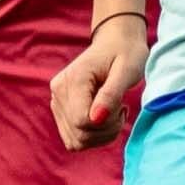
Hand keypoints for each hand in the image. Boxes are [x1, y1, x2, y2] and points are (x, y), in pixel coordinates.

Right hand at [48, 12, 148, 151]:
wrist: (116, 43)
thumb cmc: (126, 54)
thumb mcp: (127, 71)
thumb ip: (111, 94)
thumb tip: (96, 119)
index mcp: (73, 79)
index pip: (82, 121)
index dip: (107, 123)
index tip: (122, 106)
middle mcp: (58, 91)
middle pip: (80, 134)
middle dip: (106, 130)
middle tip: (120, 109)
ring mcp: (56, 102)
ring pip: (75, 141)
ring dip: (101, 135)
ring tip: (113, 112)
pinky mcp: (60, 110)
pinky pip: (74, 139)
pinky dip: (93, 136)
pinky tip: (105, 117)